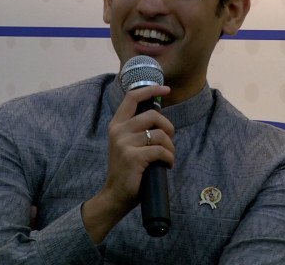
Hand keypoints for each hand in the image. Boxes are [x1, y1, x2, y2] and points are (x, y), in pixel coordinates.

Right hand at [82, 84, 173, 241]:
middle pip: (153, 115)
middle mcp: (118, 131)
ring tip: (167, 157)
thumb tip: (159, 115)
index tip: (165, 89)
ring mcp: (125, 143)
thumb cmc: (126, 169)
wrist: (115, 195)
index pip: (132, 97)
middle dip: (168, 127)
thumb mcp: (126, 143)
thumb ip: (136, 128)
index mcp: (116, 124)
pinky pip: (161, 151)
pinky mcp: (133, 157)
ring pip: (160, 135)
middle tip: (168, 141)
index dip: (151, 90)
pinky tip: (167, 165)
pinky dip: (169, 158)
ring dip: (170, 147)